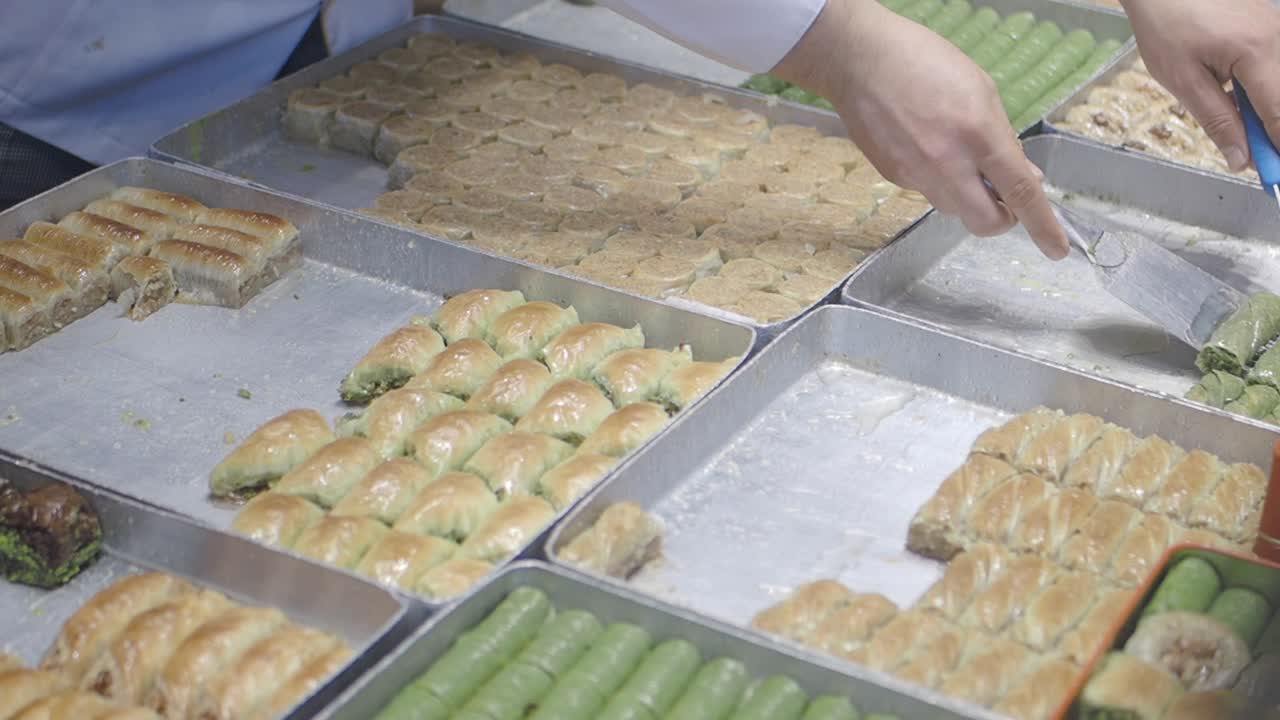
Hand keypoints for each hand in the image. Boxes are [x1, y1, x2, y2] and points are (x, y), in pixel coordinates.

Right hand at [772, 0, 1067, 258]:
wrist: (861, 60)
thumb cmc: (926, 62)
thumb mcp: (981, 91)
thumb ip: (1003, 138)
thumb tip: (1023, 174)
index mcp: (978, 135)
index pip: (1019, 191)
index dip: (1042, 225)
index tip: (1056, 249)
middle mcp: (946, 163)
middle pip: (984, 220)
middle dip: (1000, 218)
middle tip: (1002, 198)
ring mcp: (916, 175)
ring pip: (954, 207)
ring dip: (966, 194)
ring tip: (954, 154)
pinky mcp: (893, 177)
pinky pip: (927, 190)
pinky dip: (936, 177)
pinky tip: (923, 143)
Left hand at [1122, 0, 1279, 171]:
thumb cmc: (1167, 26)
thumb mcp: (1184, 81)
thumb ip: (1217, 121)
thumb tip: (1240, 160)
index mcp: (1258, 52)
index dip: (1277, 150)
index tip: (1276, 180)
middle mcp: (1279, 39)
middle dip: (1274, 136)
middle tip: (1259, 165)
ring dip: (1269, 116)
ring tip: (1247, 137)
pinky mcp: (1275, 29)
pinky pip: (1278, 71)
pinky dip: (1266, 95)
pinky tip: (1245, 107)